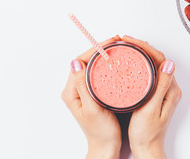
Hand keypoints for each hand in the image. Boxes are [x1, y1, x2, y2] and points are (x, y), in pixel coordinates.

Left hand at [61, 36, 121, 158]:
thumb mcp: (92, 109)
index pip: (79, 62)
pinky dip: (107, 64)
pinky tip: (117, 62)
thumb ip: (83, 86)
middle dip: (100, 49)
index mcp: (71, 92)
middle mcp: (75, 89)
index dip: (94, 49)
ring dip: (104, 55)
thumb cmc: (100, 132)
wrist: (106, 146)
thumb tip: (75, 63)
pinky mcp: (93, 92)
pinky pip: (98, 73)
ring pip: (92, 66)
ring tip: (118, 48)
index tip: (109, 43)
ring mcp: (84, 90)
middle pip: (85, 61)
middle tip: (117, 42)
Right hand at [122, 36, 181, 158]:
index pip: (160, 59)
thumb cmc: (147, 133)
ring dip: (141, 54)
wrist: (147, 148)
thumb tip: (169, 63)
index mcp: (170, 90)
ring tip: (126, 47)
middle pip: (157, 59)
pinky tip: (130, 63)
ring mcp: (163, 90)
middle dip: (141, 47)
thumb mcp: (151, 109)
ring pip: (153, 65)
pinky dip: (140, 64)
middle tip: (125, 41)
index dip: (145, 47)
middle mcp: (170, 88)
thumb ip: (160, 86)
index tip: (130, 41)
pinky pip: (149, 73)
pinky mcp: (156, 94)